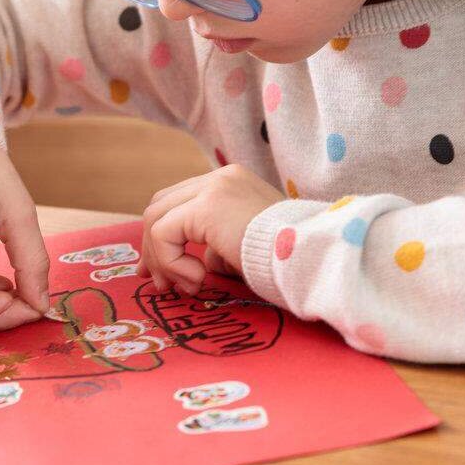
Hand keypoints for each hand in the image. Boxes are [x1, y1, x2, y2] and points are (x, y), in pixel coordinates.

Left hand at [138, 164, 284, 294]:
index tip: (161, 273)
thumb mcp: (245, 246)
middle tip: (158, 284)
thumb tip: (196, 264)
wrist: (312, 256)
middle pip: (160, 205)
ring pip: (155, 218)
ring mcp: (212, 187)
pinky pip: (164, 233)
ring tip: (185, 287)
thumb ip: (217, 247)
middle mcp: (219, 177)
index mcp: (230, 182)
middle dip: (152, 248)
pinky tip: (198, 280)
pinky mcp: (206, 206)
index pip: (179, 201)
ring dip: (161, 259)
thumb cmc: (288, 258)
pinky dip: (170, 262)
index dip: (162, 237)